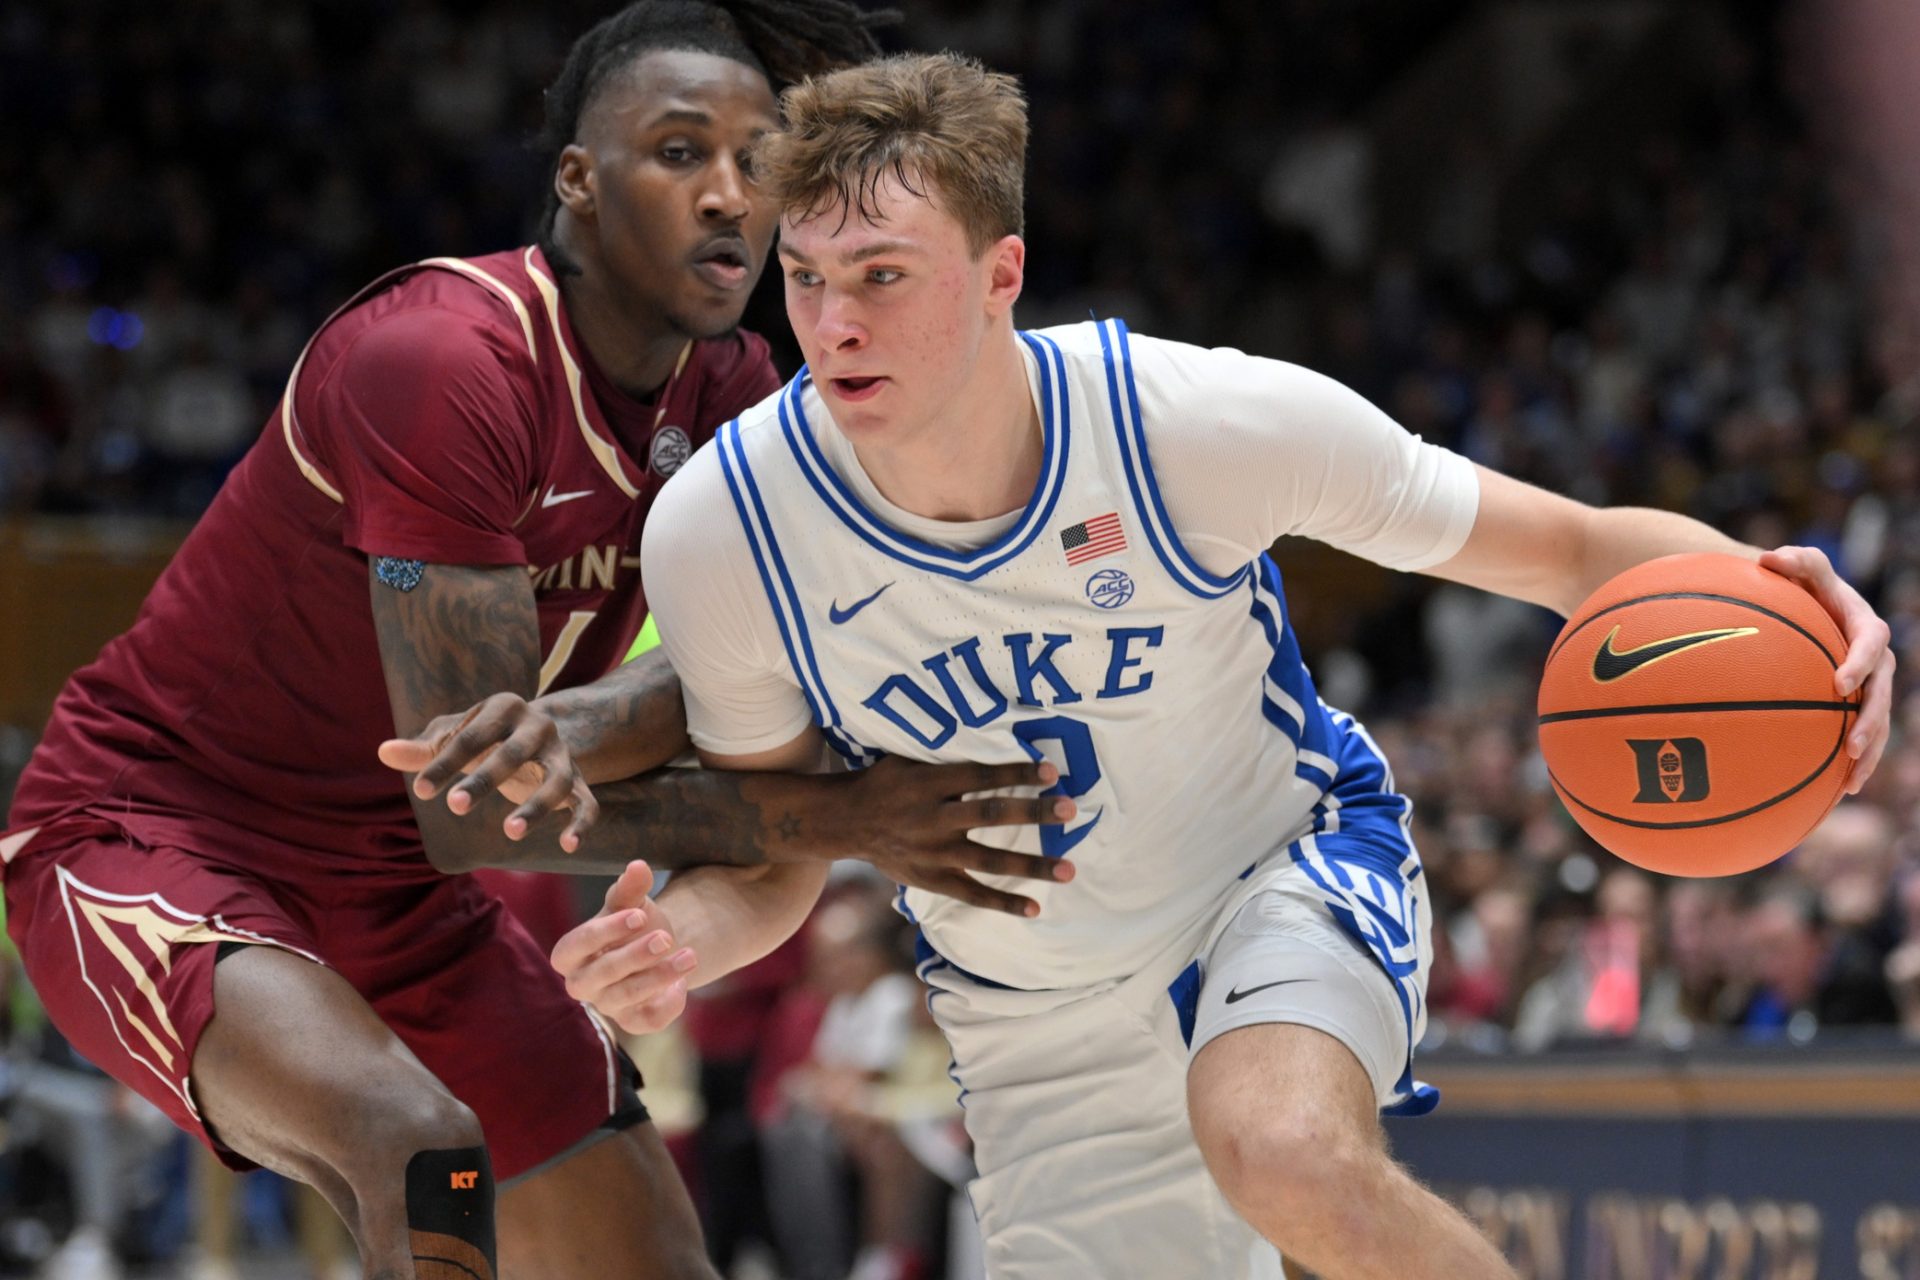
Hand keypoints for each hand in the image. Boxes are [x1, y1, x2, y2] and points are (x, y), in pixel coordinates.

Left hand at [378, 693, 597, 850]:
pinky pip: (587, 804)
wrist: (536, 735)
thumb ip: (422, 749)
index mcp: (507, 707)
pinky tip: (567, 846)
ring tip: (509, 832)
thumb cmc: (484, 737)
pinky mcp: (580, 783)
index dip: (445, 763)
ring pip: (557, 781)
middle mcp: (540, 727)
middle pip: (514, 754)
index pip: (473, 736)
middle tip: (454, 806)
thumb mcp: (454, 738)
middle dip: (485, 779)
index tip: (419, 790)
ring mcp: (563, 756)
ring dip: (536, 806)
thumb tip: (383, 751)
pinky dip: (581, 824)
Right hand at [551, 861, 695, 1034]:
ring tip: (690, 956)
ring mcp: (607, 1005)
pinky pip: (646, 1022)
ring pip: (627, 996)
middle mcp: (583, 983)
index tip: (639, 915)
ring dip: (660, 976)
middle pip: (601, 974)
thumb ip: (630, 888)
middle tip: (666, 938)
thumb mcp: (631, 903)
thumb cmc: (632, 923)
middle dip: (634, 956)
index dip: (606, 931)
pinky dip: (667, 1005)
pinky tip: (682, 985)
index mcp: (571, 953)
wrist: (656, 948)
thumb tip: (638, 866)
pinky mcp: (632, 1021)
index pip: (575, 945)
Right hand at [827, 757, 1077, 916]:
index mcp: (929, 783)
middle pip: (991, 814)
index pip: (981, 777)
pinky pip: (973, 893)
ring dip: (1032, 865)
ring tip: (1069, 869)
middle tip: (1069, 810)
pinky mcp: (933, 879)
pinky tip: (1036, 907)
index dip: (1016, 774)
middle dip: (1033, 812)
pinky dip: (1004, 902)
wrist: (846, 822)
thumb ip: (946, 759)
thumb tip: (993, 740)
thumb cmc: (886, 783)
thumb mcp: (909, 760)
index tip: (1051, 772)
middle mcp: (934, 818)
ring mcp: (935, 853)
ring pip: (990, 859)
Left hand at [1760, 546, 1894, 792]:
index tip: (1841, 684)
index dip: (1860, 664)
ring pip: (1877, 722)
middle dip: (1872, 721)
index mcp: (1865, 626)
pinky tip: (1835, 792)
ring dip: (1868, 753)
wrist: (1803, 604)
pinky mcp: (1857, 705)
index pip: (1871, 644)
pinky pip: (1859, 735)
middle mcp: (1875, 659)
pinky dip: (1850, 762)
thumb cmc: (1798, 583)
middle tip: (1853, 746)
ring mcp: (1869, 685)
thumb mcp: (1801, 567)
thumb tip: (1769, 557)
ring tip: (1851, 782)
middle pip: (1881, 693)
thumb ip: (1794, 561)